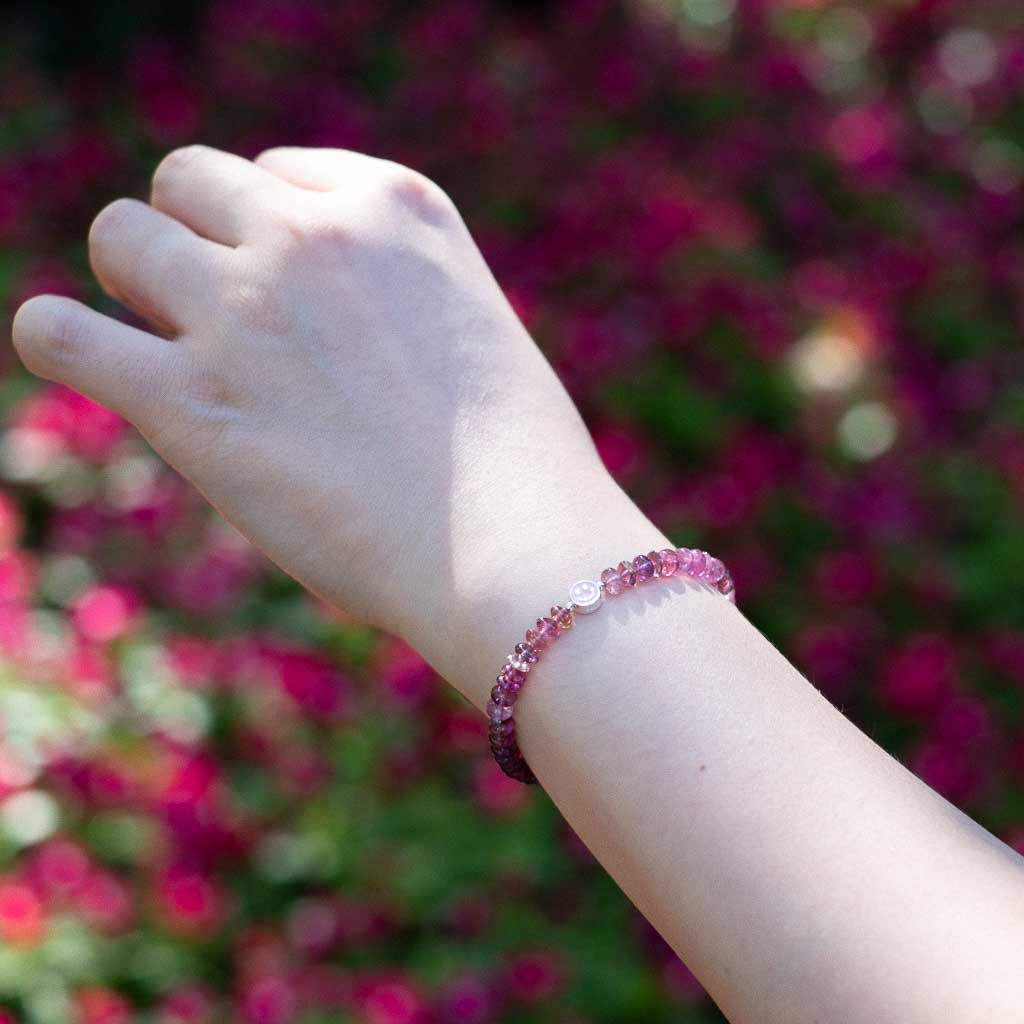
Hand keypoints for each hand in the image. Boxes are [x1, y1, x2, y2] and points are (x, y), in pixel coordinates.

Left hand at [11, 146, 651, 702]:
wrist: (510, 542)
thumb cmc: (516, 463)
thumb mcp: (473, 331)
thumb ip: (400, 298)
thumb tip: (330, 330)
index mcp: (396, 206)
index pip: (281, 173)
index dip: (272, 233)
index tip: (292, 294)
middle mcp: (312, 235)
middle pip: (189, 182)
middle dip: (191, 235)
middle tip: (215, 310)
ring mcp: (245, 310)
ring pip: (122, 237)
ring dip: (132, 279)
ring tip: (163, 339)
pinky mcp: (188, 399)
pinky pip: (61, 331)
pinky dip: (58, 339)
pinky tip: (80, 358)